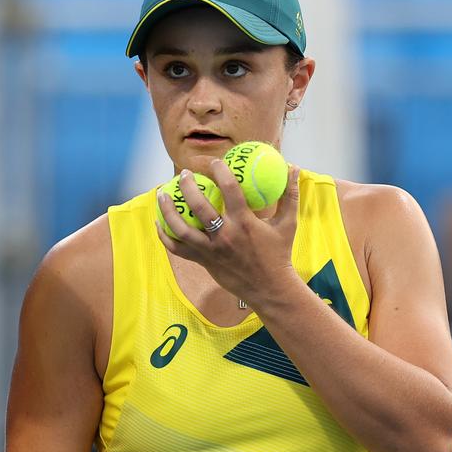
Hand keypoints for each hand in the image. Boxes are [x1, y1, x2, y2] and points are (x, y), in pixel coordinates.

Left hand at [155, 160, 302, 309]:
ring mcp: (210, 250)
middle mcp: (224, 236)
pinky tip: (158, 221)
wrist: (269, 289)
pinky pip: (176, 248)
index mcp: (244, 223)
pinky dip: (164, 235)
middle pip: (198, 207)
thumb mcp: (288, 224)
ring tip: (162, 193)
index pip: (230, 189)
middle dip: (188, 186)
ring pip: (180, 228)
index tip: (214, 162)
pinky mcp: (202, 261)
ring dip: (167, 209)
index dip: (220, 171)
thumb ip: (289, 194)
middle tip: (184, 174)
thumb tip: (293, 167)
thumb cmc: (279, 254)